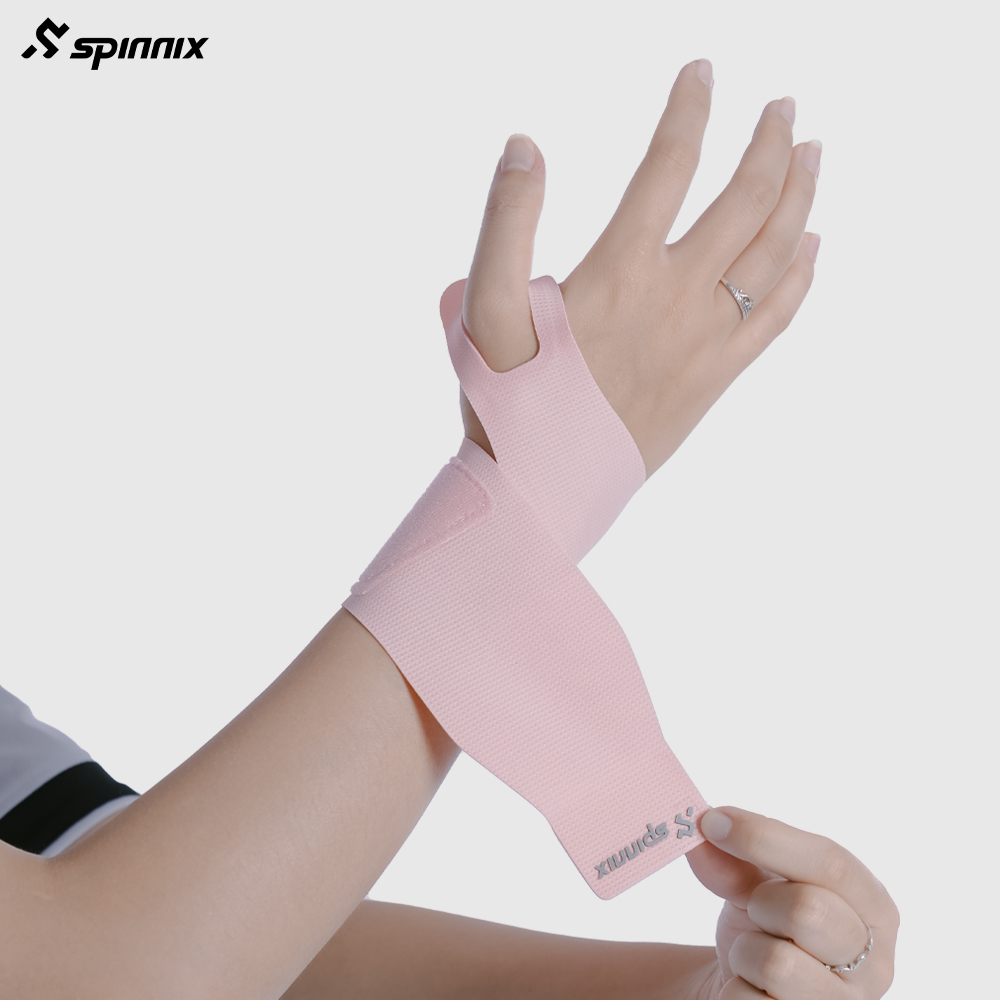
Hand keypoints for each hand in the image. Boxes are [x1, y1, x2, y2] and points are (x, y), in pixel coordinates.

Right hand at [459, 59, 821, 478]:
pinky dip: (801, 276)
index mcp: (620, 273)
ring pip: (774, 254)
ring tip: (812, 155)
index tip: (702, 72)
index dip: (689, 110)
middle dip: (771, 144)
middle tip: (784, 107)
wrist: (542, 494)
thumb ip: (502, 225)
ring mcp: (703, 343)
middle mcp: (675, 300)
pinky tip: (811, 248)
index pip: (669, 167)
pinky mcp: (713, 381)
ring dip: (799, 197)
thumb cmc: (505, 406)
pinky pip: (776, 320)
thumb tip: (524, 145)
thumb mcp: (479, 311)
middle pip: (745, 202)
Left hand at [685, 806, 898, 997]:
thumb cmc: (768, 929)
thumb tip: (697, 830)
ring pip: (777, 965)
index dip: (765, 836)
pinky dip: (734, 989)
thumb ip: (733, 859)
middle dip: (761, 902)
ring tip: (752, 955)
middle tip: (754, 909)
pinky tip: (749, 988)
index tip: (711, 821)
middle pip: (808, 910)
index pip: (831, 863)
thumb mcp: (756, 885)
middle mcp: (876, 964)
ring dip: (745, 952)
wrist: (755, 992)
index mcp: (873, 906)